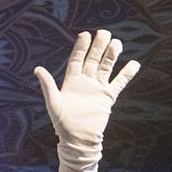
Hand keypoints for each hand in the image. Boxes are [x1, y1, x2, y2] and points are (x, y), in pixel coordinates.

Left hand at [33, 30, 139, 171]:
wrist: (78, 139)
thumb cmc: (63, 123)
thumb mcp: (53, 102)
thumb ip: (48, 85)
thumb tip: (37, 69)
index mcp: (71, 81)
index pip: (77, 59)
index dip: (81, 47)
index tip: (85, 34)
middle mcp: (85, 82)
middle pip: (93, 60)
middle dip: (98, 46)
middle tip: (104, 32)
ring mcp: (97, 88)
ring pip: (106, 67)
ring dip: (111, 55)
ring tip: (117, 42)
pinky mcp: (107, 97)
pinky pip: (119, 83)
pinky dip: (126, 74)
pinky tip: (134, 63)